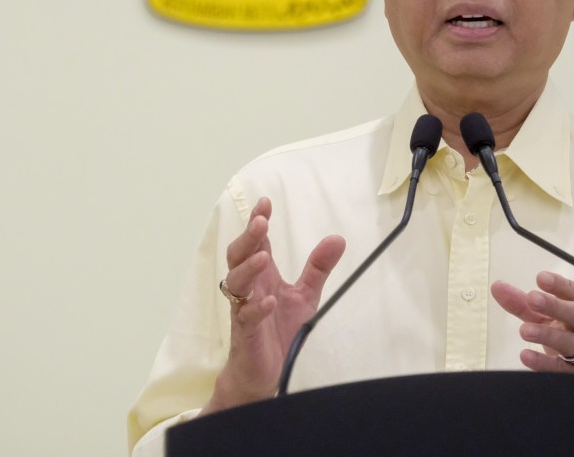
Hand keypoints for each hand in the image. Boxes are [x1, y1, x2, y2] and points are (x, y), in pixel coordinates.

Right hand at [202, 197, 345, 413]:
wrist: (263, 371)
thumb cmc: (278, 328)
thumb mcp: (305, 294)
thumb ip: (318, 267)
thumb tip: (338, 238)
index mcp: (262, 275)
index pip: (256, 242)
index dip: (257, 222)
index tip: (265, 202)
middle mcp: (249, 288)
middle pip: (238, 256)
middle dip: (248, 238)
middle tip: (260, 222)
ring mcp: (243, 310)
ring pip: (235, 283)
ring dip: (249, 269)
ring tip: (264, 257)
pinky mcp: (245, 334)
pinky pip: (246, 318)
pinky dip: (256, 308)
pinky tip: (269, 301)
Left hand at [491, 271, 573, 377]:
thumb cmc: (573, 342)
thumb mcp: (551, 322)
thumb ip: (524, 305)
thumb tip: (497, 287)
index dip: (561, 285)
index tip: (541, 277)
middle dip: (555, 305)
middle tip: (532, 297)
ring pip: (571, 342)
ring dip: (547, 334)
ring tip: (524, 330)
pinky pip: (562, 370)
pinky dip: (544, 363)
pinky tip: (526, 356)